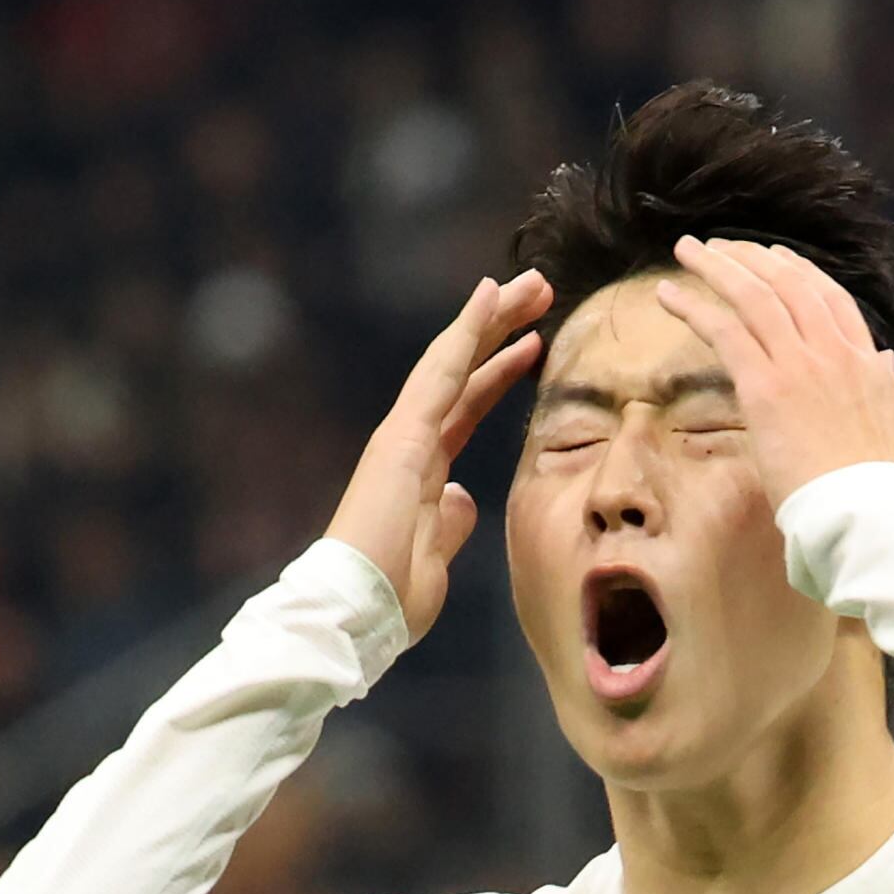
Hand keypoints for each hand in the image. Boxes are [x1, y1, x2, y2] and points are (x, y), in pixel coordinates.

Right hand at [326, 269, 550, 639]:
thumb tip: (462, 498)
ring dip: (492, 318)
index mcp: (421, 473)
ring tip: (531, 282)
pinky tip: (490, 294)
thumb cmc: (391, 599)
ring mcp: (403, 435)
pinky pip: (441, 371)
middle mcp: (410, 445)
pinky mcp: (402, 434)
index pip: (466, 408)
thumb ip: (449, 523)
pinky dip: (467, 330)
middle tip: (538, 292)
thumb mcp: (437, 557)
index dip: (498, 374)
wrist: (355, 611)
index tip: (531, 345)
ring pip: (454, 360)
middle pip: (463, 374)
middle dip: (500, 331)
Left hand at [656, 238, 893, 507]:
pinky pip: (725, 331)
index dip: (800, 273)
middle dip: (753, 258)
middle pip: (790, 285)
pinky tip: (667, 294)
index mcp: (866, 364)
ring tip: (688, 250)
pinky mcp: (766, 387)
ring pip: (755, 296)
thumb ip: (893, 394)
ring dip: (718, 267)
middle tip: (721, 246)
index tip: (777, 257)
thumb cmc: (892, 491)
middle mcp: (834, 353)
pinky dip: (693, 307)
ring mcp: (800, 365)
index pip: (831, 301)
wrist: (871, 512)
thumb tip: (885, 362)